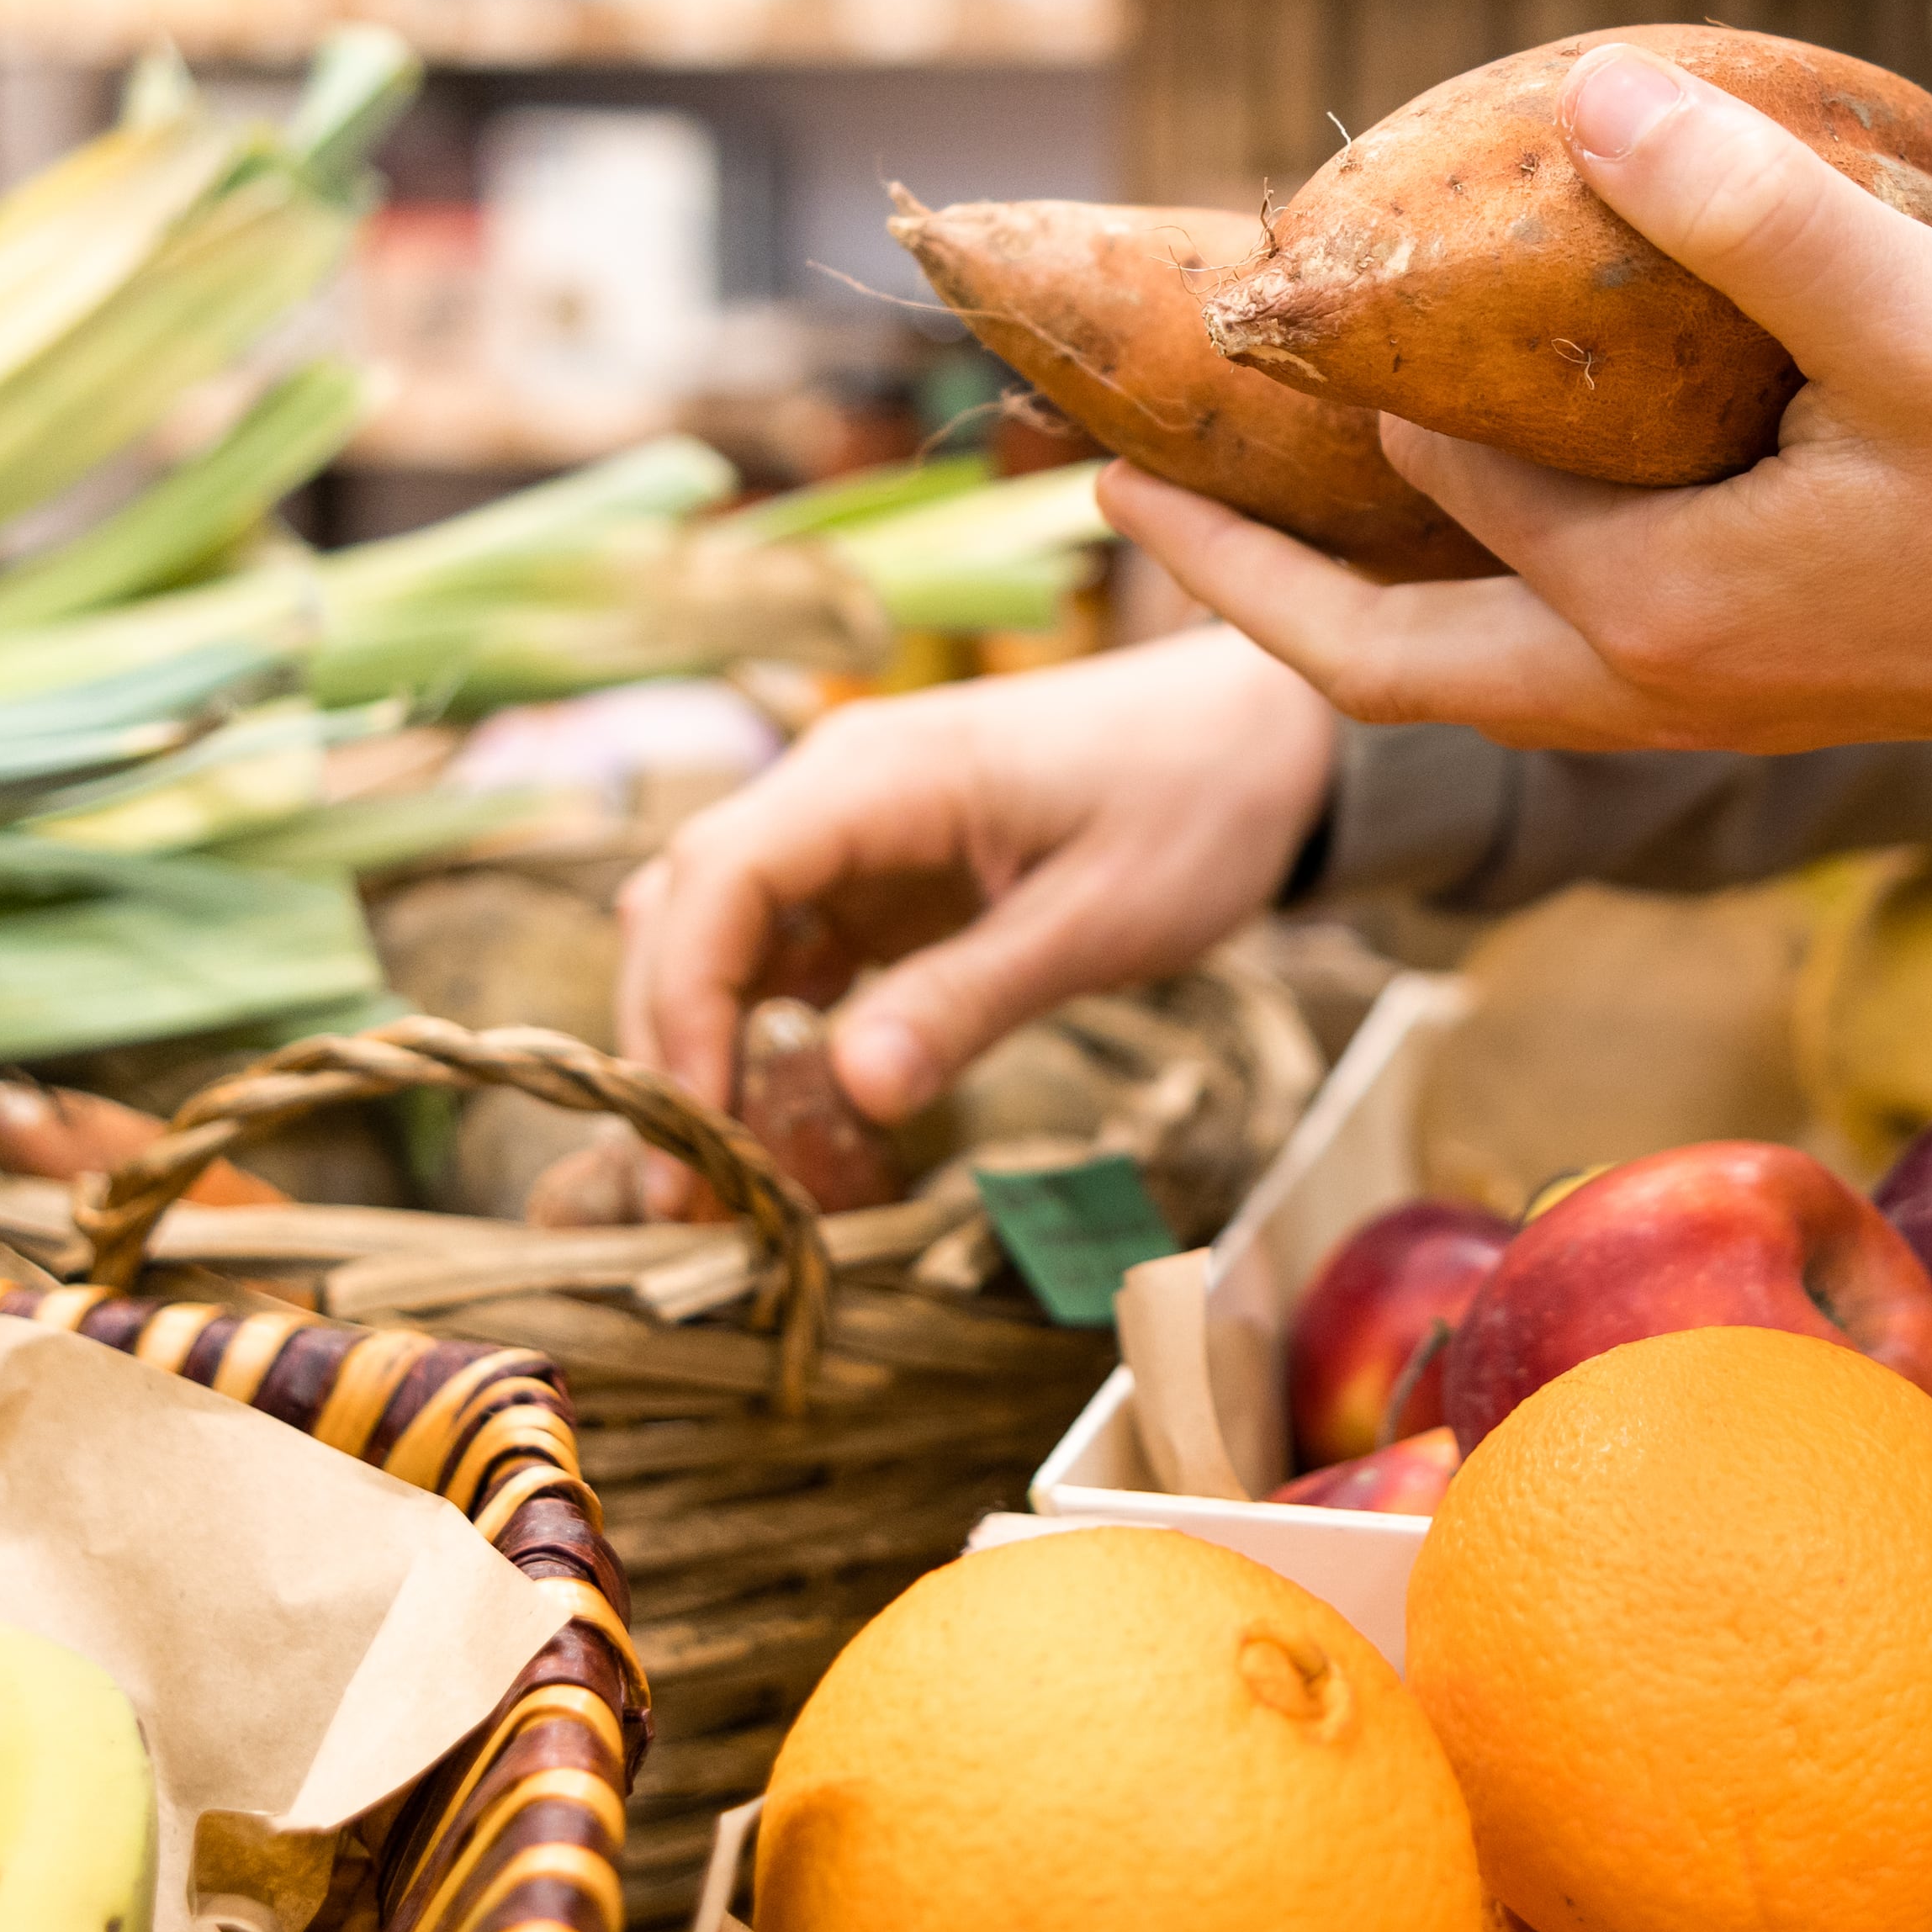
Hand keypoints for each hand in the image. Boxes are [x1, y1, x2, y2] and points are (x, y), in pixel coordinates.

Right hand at [612, 624, 1339, 1202]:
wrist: (1261, 734)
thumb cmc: (1198, 803)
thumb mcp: (1101, 918)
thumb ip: (974, 996)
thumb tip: (853, 1089)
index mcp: (884, 773)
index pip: (720, 875)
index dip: (684, 1003)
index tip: (697, 1125)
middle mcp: (840, 783)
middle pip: (689, 905)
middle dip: (669, 1045)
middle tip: (681, 1197)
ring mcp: (852, 825)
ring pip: (717, 929)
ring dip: (699, 1043)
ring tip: (711, 1179)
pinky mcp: (878, 869)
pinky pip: (781, 945)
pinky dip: (756, 1027)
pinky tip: (769, 1117)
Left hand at [1101, 40, 1931, 752]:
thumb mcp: (1917, 323)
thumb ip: (1750, 211)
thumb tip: (1586, 91)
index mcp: (1650, 611)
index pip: (1432, 492)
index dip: (1336, 394)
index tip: (1245, 294)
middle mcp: (1646, 686)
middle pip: (1373, 668)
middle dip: (1235, 582)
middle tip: (1111, 499)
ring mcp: (1694, 705)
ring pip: (1452, 678)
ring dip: (1335, 605)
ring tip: (1245, 517)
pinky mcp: (1744, 684)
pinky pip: (1533, 662)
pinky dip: (1448, 601)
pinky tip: (1444, 518)